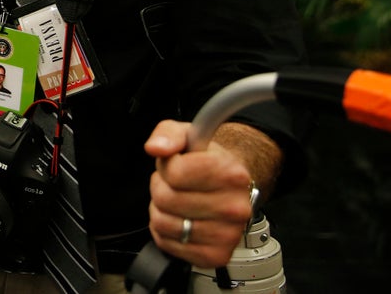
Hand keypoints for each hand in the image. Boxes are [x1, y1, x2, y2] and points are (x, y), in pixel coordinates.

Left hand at [145, 120, 256, 267]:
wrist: (230, 187)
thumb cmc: (207, 161)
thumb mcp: (187, 134)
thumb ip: (167, 134)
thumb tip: (156, 147)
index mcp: (231, 174)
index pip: (174, 173)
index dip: (166, 166)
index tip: (177, 164)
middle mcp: (234, 207)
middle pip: (165, 199)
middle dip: (161, 188)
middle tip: (176, 185)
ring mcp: (227, 235)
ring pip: (163, 223)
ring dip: (162, 211)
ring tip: (178, 202)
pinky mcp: (216, 256)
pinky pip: (167, 244)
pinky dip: (166, 232)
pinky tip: (181, 220)